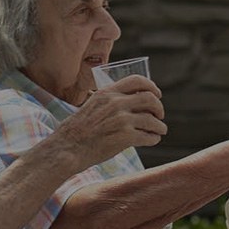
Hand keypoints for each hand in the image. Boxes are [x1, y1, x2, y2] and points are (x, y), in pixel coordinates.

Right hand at [48, 75, 167, 169]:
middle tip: (159, 116)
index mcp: (107, 93)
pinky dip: (154, 138)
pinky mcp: (124, 137)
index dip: (152, 87)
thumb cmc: (79, 129)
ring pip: (152, 120)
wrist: (68, 147)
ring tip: (160, 131)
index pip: (137, 81)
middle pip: (150, 99)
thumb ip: (111, 101)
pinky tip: (153, 140)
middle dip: (159, 108)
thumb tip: (133, 101)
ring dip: (159, 127)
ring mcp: (121, 120)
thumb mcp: (93, 105)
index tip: (157, 94)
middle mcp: (116, 103)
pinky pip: (148, 136)